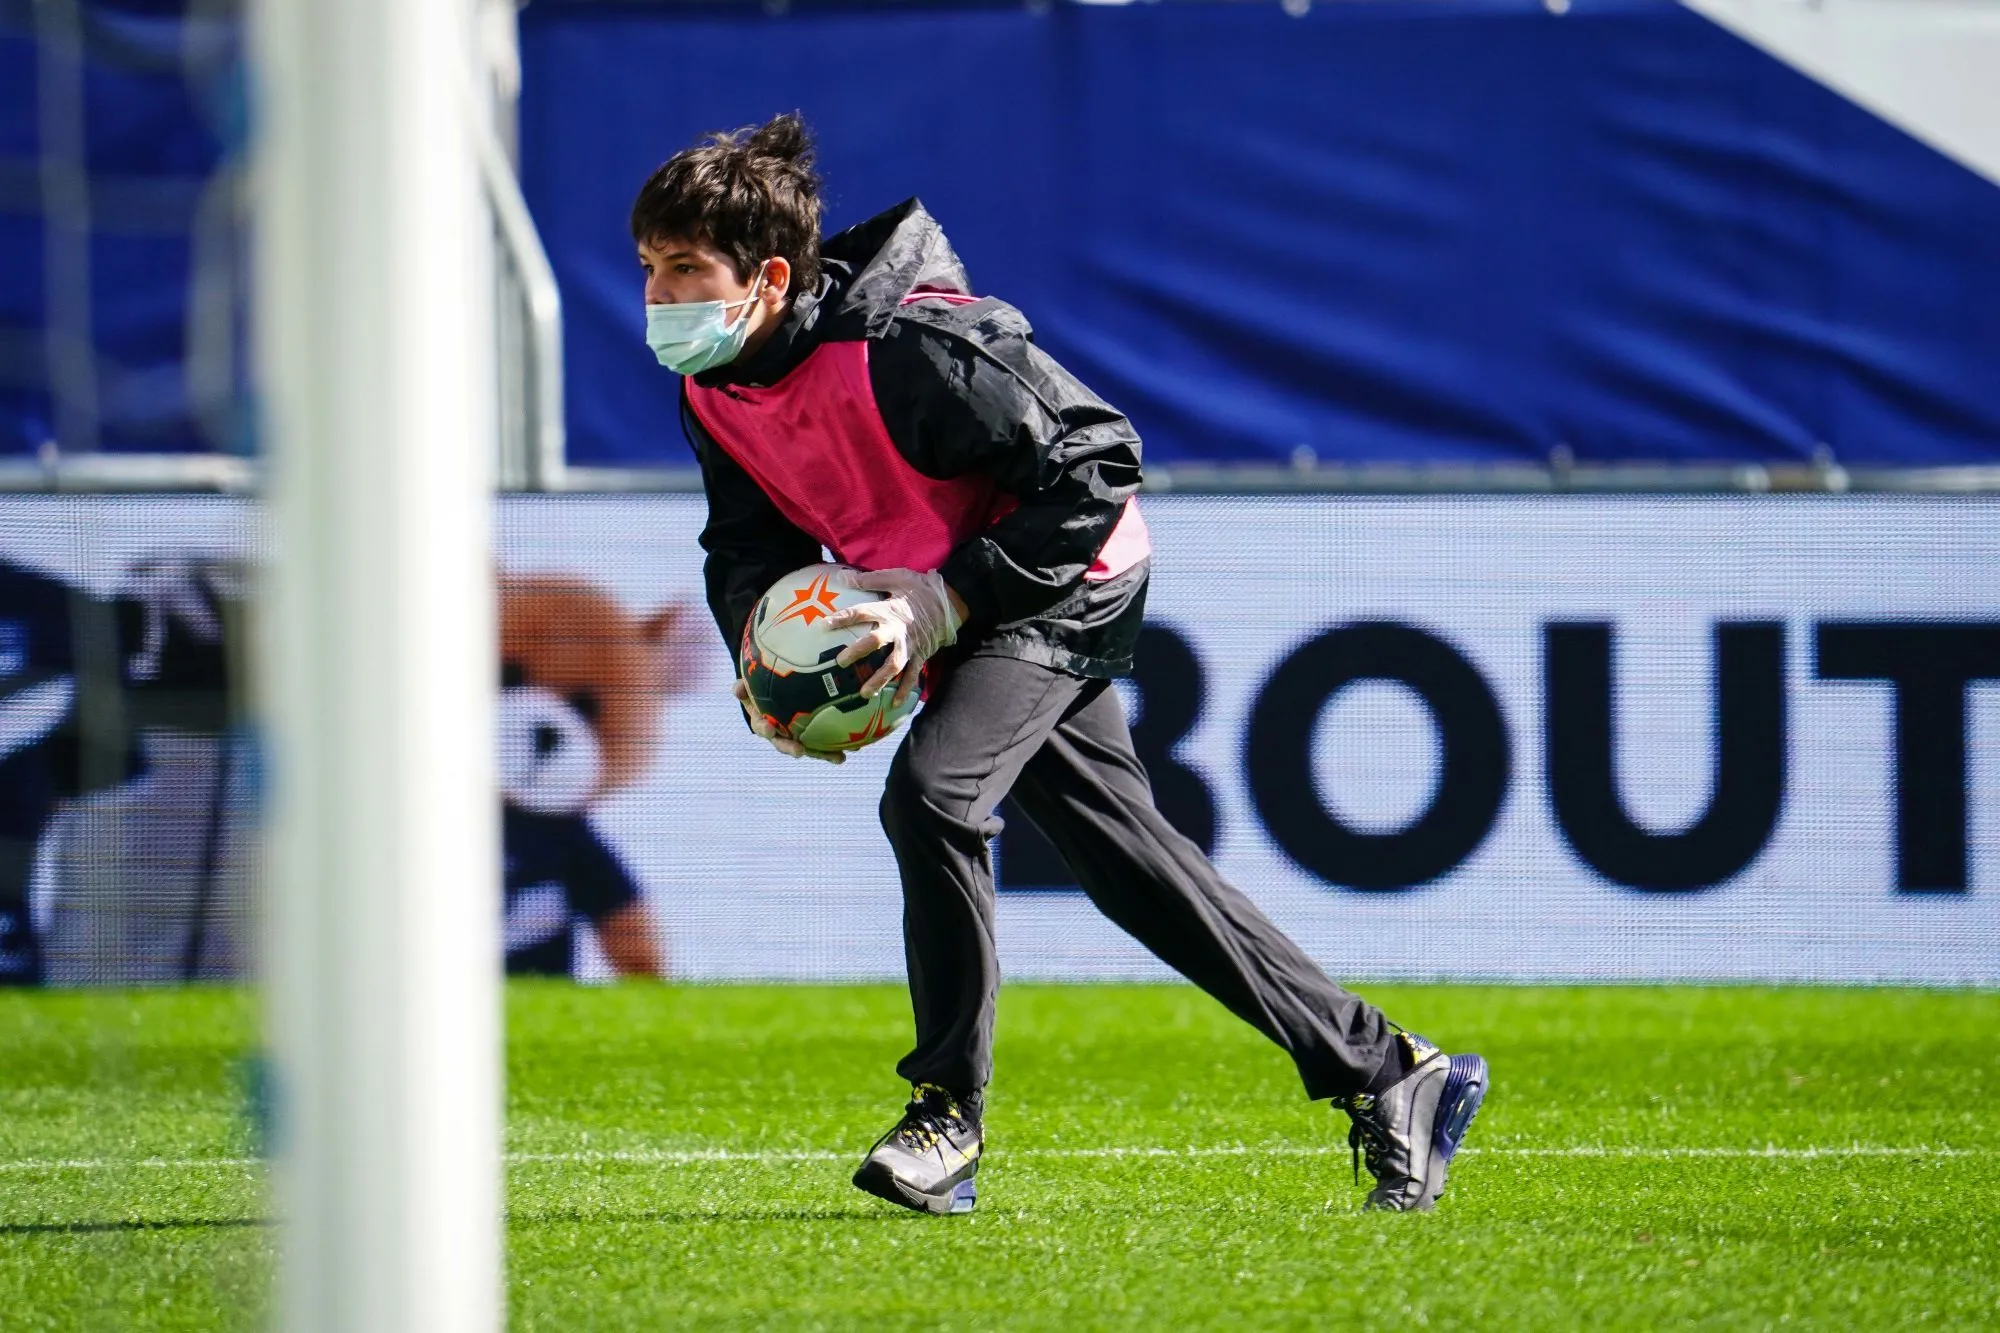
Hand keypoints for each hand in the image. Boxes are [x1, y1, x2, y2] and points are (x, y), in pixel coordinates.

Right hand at [732, 676, 843, 763]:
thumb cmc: (761, 688)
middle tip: (799, 752)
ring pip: (809, 748)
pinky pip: (825, 743)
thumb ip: (742, 687)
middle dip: (791, 748)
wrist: (775, 692)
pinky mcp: (814, 736)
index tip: (768, 728)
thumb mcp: (750, 685)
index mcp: (764, 723)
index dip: (765, 729)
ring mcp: (798, 737)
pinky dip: (836, 749)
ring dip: (823, 754)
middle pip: (785, 744)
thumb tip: (737, 688)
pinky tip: (854, 750)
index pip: (763, 727)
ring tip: (838, 758)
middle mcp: (781, 734)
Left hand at [826, 569, 963, 705]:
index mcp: (890, 610)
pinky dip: (904, 690)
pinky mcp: (920, 655)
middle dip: (858, 652)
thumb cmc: (920, 588)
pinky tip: (895, 704)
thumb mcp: (896, 577)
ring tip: (864, 694)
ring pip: (893, 665)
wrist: (950, 601)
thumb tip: (842, 576)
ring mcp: (910, 645)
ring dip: (879, 680)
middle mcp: (899, 630)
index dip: (843, 618)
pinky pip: (912, 675)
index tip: (824, 625)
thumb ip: (869, 580)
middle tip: (840, 662)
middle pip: (876, 641)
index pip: (862, 612)